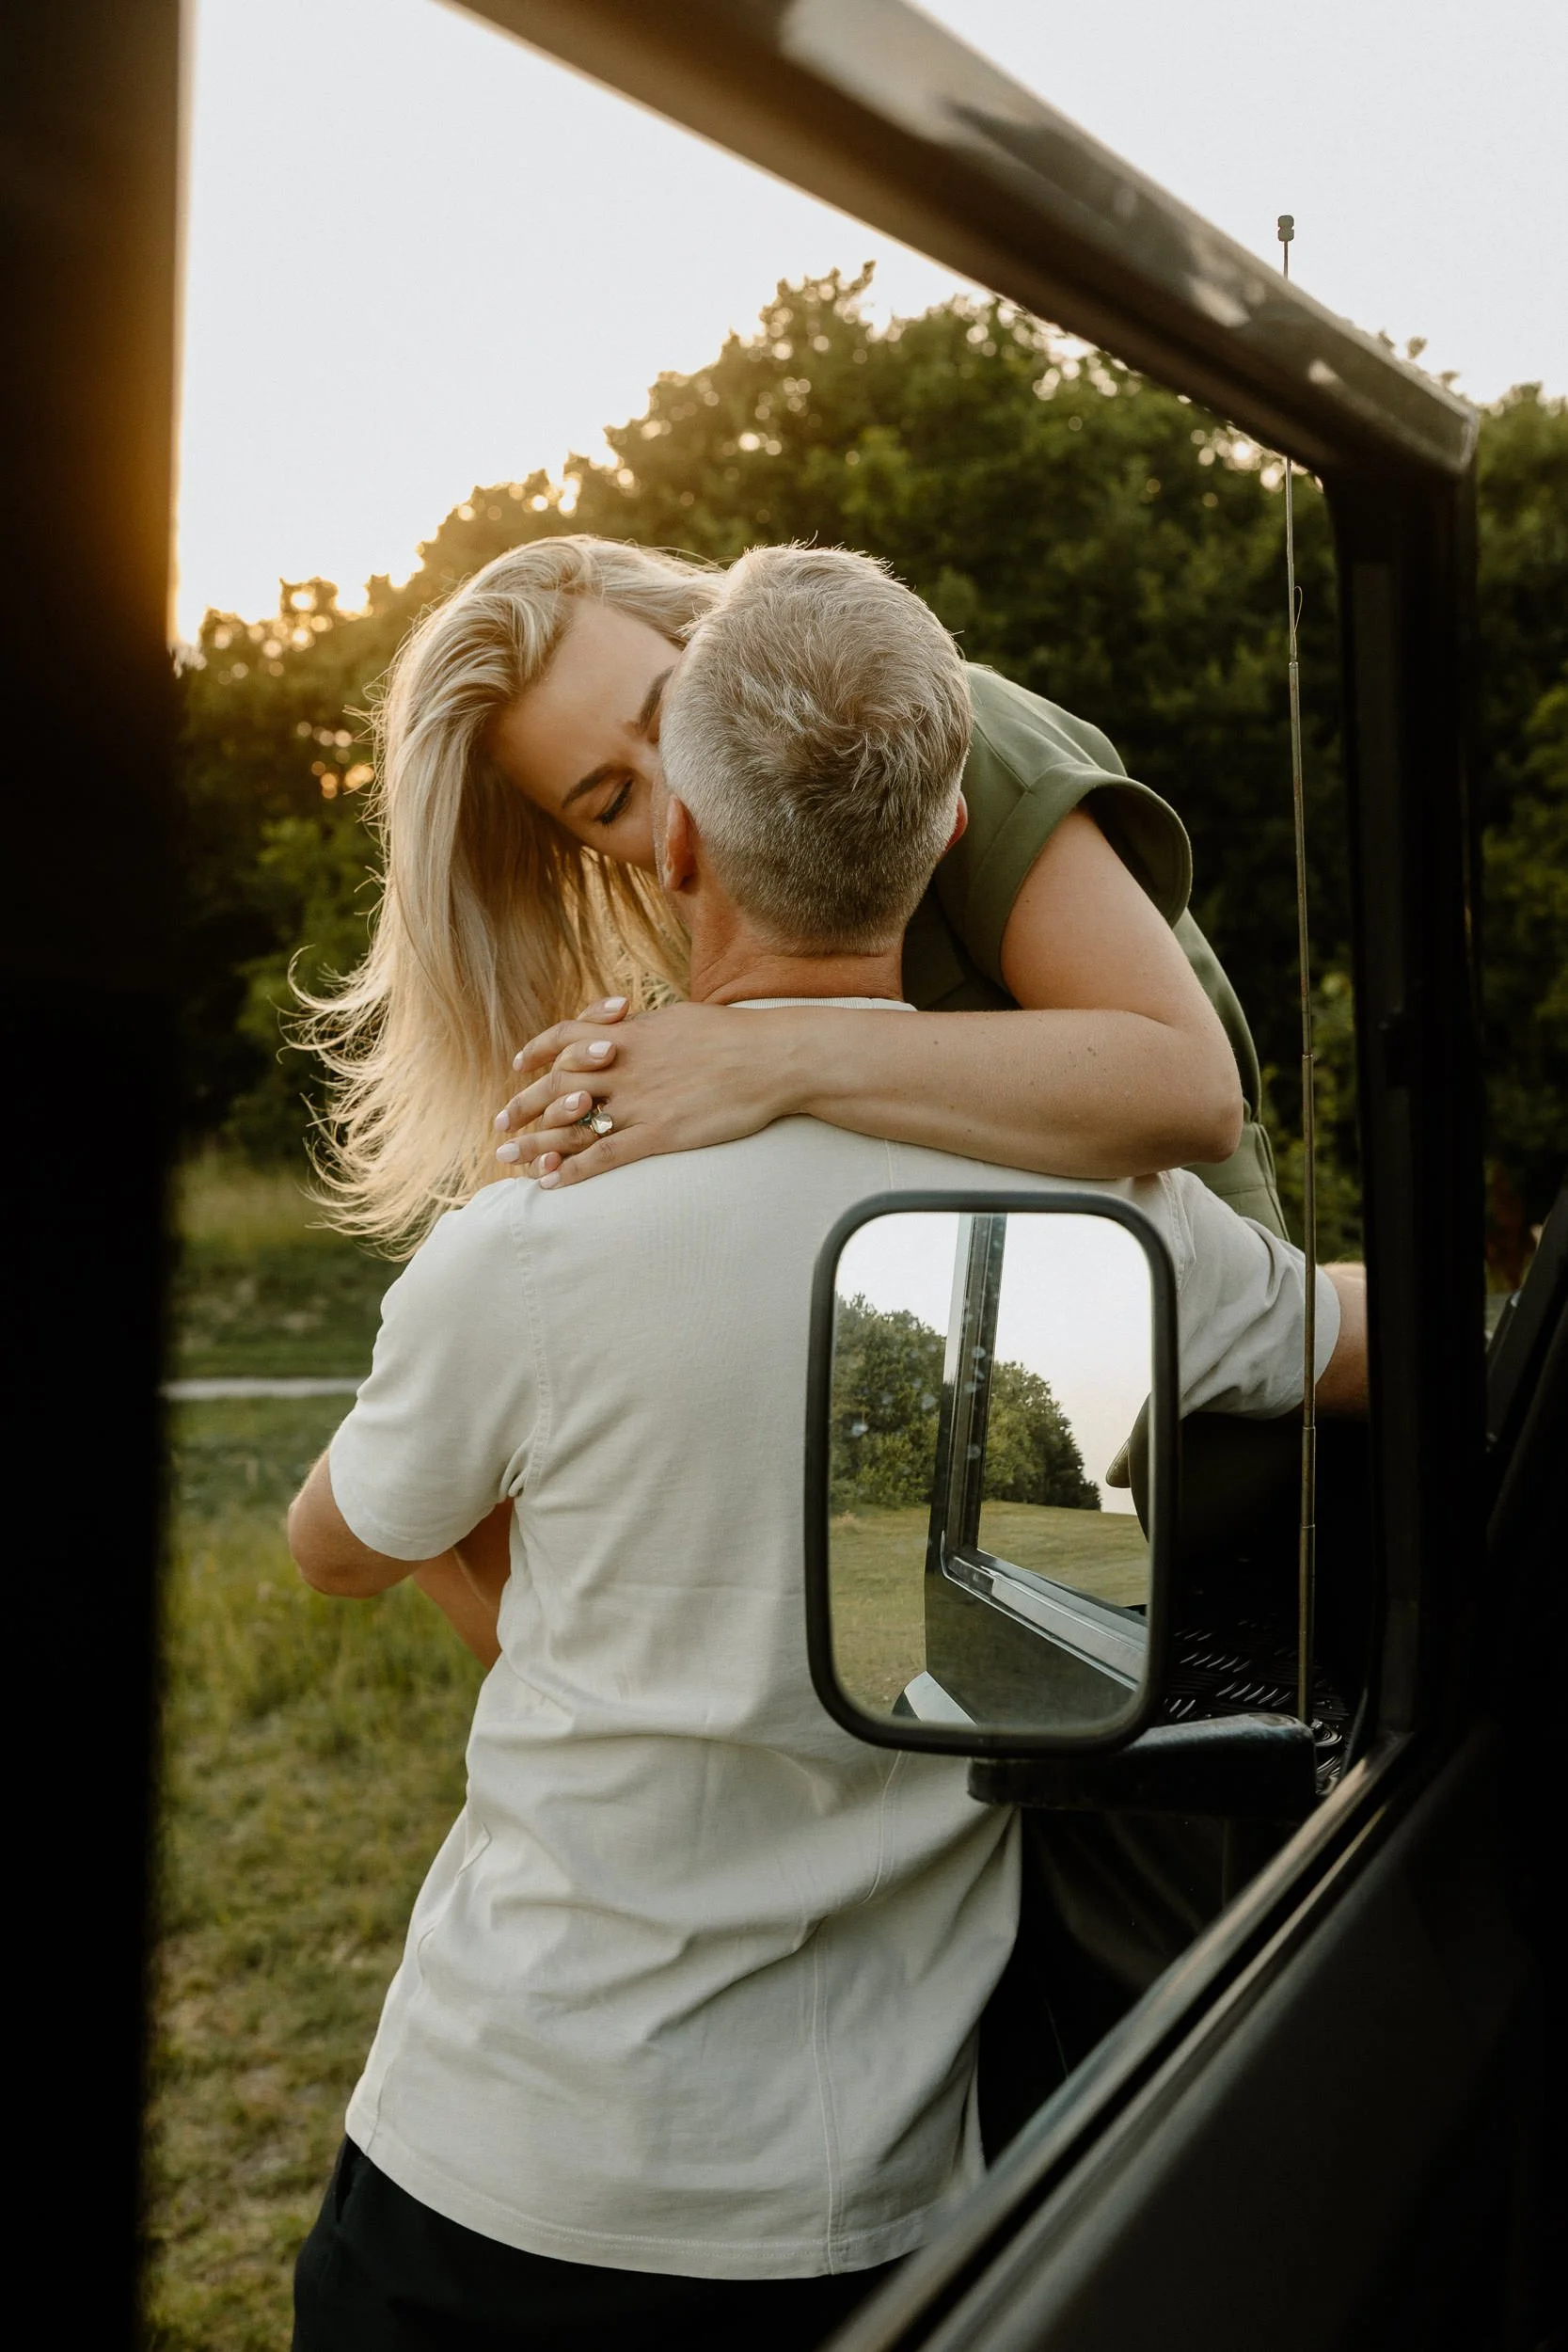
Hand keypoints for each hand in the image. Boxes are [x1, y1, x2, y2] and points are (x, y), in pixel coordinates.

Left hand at [492, 997, 803, 1187]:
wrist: (769, 1059)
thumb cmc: (732, 1036)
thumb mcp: (679, 1019)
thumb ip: (646, 1029)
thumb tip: (629, 1028)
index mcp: (627, 1035)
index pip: (565, 1037)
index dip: (537, 1051)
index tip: (518, 1065)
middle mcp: (622, 1068)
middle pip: (555, 1086)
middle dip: (522, 1106)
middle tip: (500, 1124)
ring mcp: (637, 1103)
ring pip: (571, 1125)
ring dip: (536, 1145)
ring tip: (510, 1159)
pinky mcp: (658, 1134)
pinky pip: (603, 1156)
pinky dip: (572, 1171)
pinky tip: (552, 1184)